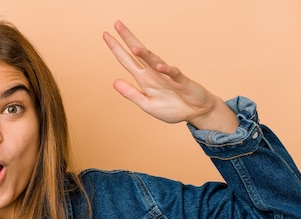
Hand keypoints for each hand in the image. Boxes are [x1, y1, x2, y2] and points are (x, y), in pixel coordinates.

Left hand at [103, 21, 237, 132]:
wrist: (195, 112)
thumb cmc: (172, 108)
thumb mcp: (146, 104)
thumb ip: (131, 93)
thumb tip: (114, 81)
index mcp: (144, 79)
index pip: (127, 60)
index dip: (116, 48)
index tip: (105, 34)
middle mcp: (154, 73)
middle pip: (139, 53)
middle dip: (128, 39)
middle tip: (117, 24)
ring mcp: (167, 76)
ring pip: (155, 61)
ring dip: (145, 54)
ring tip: (133, 47)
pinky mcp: (181, 82)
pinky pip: (173, 74)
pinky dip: (167, 71)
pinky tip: (159, 67)